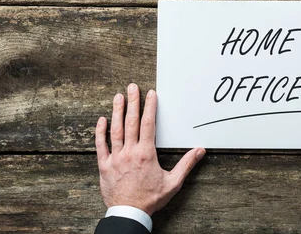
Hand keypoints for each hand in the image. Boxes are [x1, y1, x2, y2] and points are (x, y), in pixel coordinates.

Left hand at [95, 83, 205, 215]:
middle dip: (133, 102)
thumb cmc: (150, 199)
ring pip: (115, 130)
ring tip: (118, 96)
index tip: (151, 94)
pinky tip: (102, 119)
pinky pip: (101, 145)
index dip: (150, 107)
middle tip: (132, 87)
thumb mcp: (173, 183)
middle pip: (131, 122)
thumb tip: (200, 151)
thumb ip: (186, 164)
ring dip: (117, 111)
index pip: (148, 124)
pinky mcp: (104, 166)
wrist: (129, 213)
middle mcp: (130, 152)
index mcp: (146, 154)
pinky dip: (100, 131)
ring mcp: (115, 158)